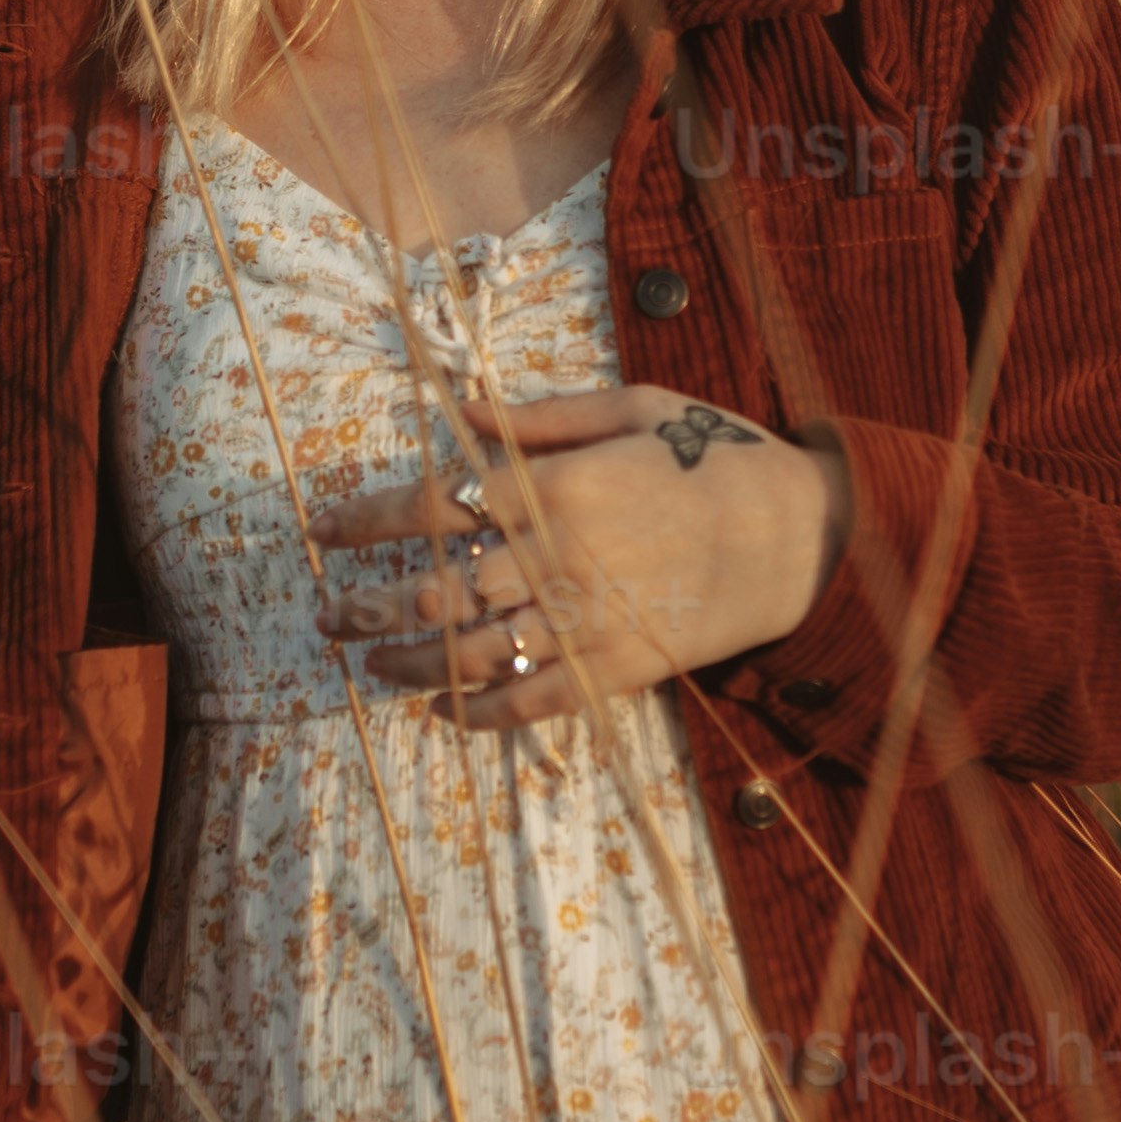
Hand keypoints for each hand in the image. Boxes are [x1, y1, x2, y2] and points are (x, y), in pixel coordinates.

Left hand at [313, 386, 853, 732]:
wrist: (800, 534)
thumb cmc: (713, 456)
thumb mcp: (630, 408)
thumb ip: (540, 418)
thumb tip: (463, 410)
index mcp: (556, 488)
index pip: (431, 506)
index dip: (363, 520)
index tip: (320, 530)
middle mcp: (559, 560)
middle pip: (435, 589)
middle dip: (365, 606)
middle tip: (326, 616)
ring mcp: (586, 622)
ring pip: (471, 653)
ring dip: (407, 663)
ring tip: (368, 664)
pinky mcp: (615, 668)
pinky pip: (531, 703)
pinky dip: (478, 713)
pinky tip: (444, 710)